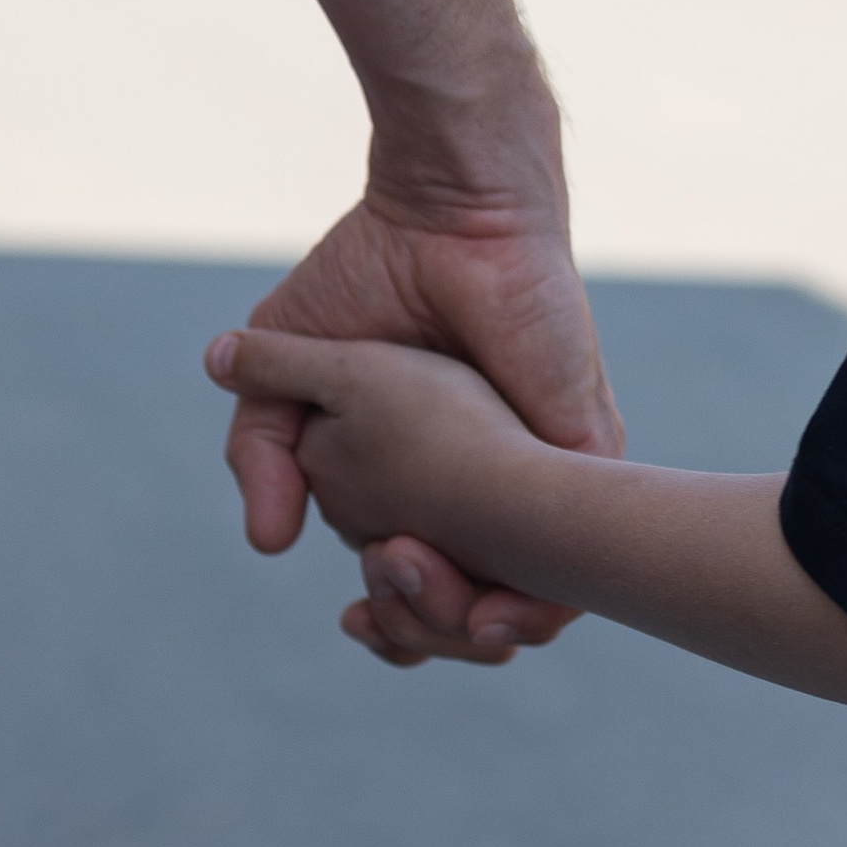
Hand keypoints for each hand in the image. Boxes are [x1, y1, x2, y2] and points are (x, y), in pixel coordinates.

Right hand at [216, 193, 620, 664]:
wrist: (446, 213)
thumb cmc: (372, 274)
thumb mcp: (290, 366)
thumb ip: (263, 449)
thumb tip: (267, 543)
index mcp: (427, 477)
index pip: (419, 586)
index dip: (390, 621)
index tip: (356, 618)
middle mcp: (489, 483)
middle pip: (474, 612)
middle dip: (426, 633)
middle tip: (375, 608)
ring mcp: (540, 471)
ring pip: (527, 602)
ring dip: (467, 626)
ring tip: (409, 576)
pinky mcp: (583, 448)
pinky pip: (577, 558)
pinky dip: (531, 600)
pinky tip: (480, 602)